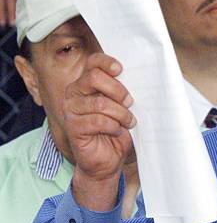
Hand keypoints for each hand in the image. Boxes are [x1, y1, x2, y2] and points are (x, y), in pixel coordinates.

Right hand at [63, 53, 136, 210]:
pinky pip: (98, 121)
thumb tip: (139, 76)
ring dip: (121, 114)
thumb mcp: (122, 107)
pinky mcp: (73, 127)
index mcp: (85, 83)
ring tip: (128, 122)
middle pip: (94, 78)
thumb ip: (122, 91)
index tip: (121, 70)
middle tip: (130, 103)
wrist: (107, 160)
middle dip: (118, 90)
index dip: (107, 62)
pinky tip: (117, 131)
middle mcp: (74, 94)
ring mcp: (71, 110)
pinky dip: (113, 127)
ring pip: (100, 103)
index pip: (93, 63)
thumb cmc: (116, 130)